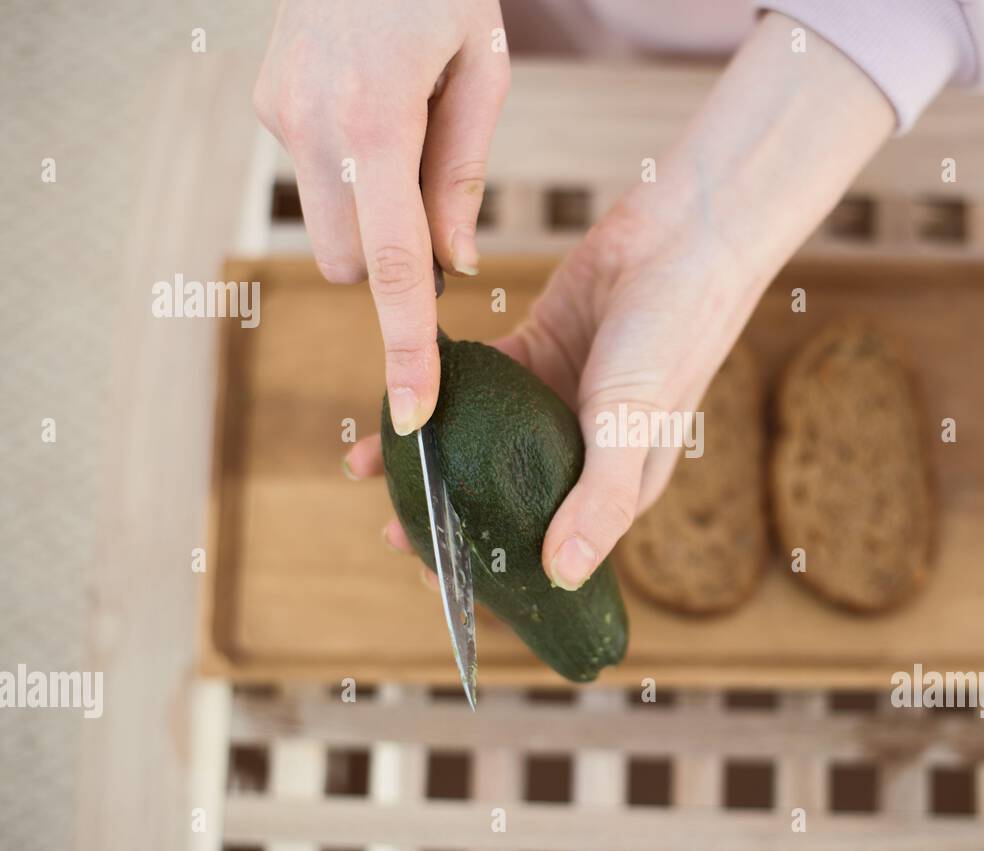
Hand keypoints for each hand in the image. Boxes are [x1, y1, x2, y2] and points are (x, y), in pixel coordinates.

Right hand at [254, 0, 509, 435]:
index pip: (397, 267)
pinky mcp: (266, 104)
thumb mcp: (481, 68)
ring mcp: (280, 115)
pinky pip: (312, 179)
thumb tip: (453, 267)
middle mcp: (312, 125)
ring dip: (370, 219)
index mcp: (377, 121)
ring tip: (404, 139)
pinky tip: (372, 112)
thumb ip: (462, 175)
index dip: (406, 348)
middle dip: (396, 266)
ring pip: (329, 229)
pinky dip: (348, 176)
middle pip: (354, 263)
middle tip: (436, 208)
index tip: (411, 413)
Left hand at [344, 11, 895, 591]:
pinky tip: (400, 402)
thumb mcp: (634, 425)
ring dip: (431, 458)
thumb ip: (598, 500)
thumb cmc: (674, 334)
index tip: (444, 588)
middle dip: (451, 520)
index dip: (502, 573)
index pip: (554, 548)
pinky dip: (440, 393)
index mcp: (617, 484)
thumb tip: (563, 577)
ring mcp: (556, 401)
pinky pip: (477, 382)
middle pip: (507, 500)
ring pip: (481, 442)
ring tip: (371, 467)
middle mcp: (583, 450)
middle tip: (392, 533)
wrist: (682, 234)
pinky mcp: (535, 351)